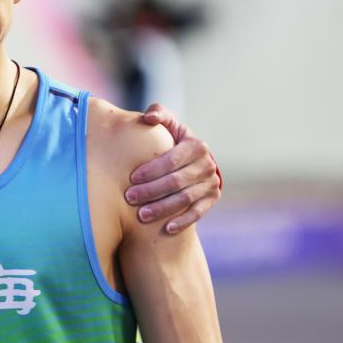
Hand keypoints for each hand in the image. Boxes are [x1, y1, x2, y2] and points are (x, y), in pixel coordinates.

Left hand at [126, 104, 220, 233]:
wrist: (192, 160)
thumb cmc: (171, 140)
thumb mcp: (168, 125)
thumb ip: (159, 114)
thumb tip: (149, 117)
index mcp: (196, 145)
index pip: (173, 159)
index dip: (152, 169)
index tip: (131, 178)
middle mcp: (207, 164)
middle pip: (177, 181)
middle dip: (152, 190)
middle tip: (130, 198)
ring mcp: (211, 183)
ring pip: (185, 199)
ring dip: (163, 208)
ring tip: (141, 215)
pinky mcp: (212, 199)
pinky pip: (198, 212)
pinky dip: (183, 221)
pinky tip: (167, 229)